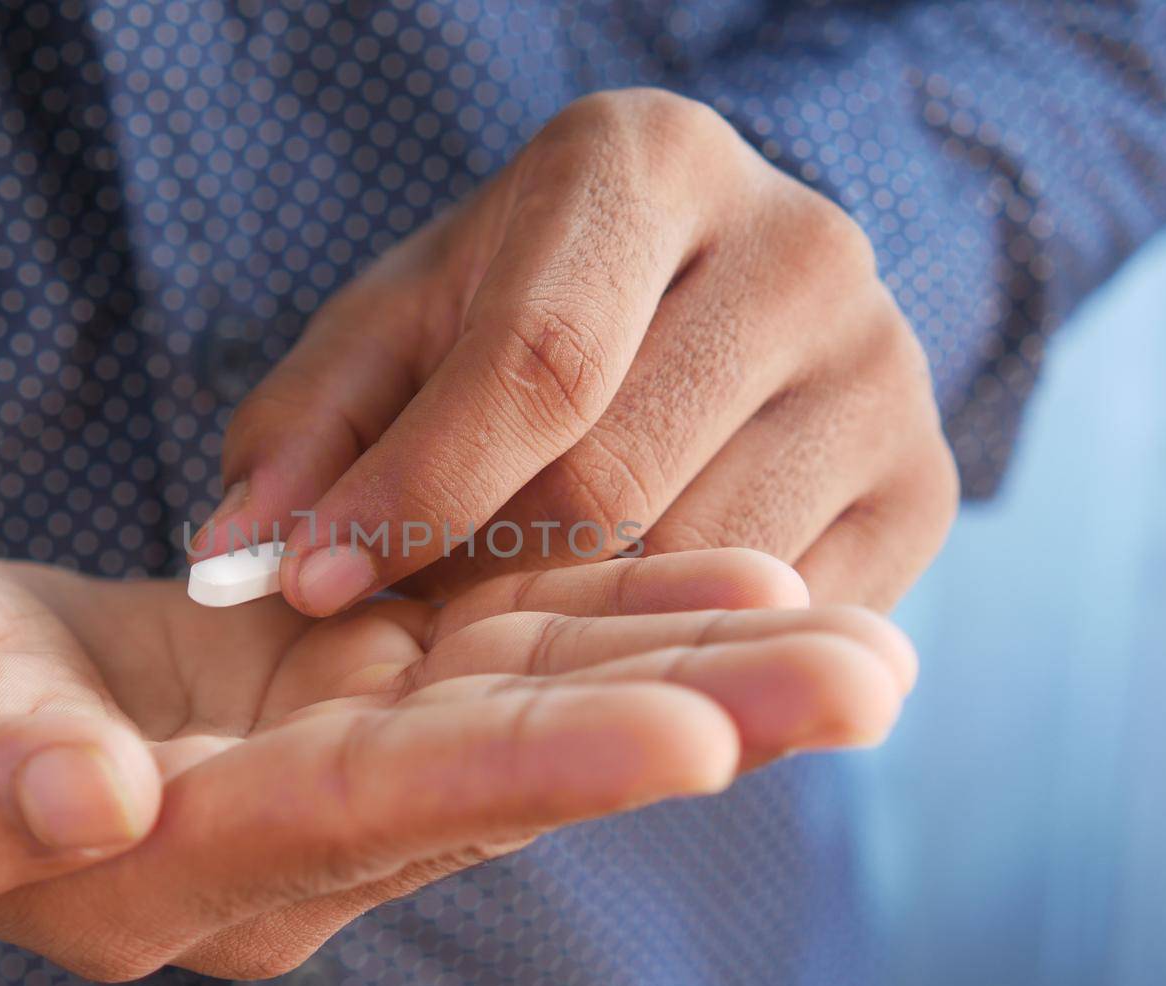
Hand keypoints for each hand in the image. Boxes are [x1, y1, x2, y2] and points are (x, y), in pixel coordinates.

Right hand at [0, 530, 913, 979]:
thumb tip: (93, 803)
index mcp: (173, 862)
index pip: (375, 812)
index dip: (531, 772)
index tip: (698, 734)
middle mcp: (290, 833)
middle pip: (507, 776)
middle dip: (686, 721)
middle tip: (867, 676)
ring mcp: (332, 759)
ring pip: (532, 707)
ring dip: (688, 660)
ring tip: (846, 624)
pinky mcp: (347, 688)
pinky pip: (498, 648)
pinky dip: (607, 609)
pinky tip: (725, 577)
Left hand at [198, 88, 957, 613]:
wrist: (705, 300)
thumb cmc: (526, 306)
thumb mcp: (401, 329)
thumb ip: (308, 428)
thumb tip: (239, 558)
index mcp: (650, 165)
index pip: (539, 358)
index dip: (418, 490)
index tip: (315, 583)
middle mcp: (799, 246)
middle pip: (616, 480)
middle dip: (487, 570)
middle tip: (418, 595)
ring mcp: (886, 367)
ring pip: (700, 568)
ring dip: (577, 617)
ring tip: (520, 586)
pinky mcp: (926, 483)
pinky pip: (776, 616)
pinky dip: (674, 640)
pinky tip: (619, 605)